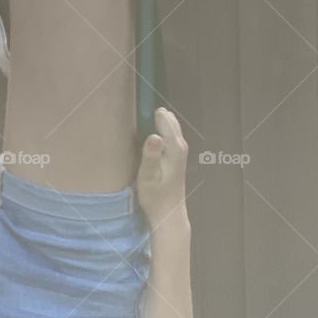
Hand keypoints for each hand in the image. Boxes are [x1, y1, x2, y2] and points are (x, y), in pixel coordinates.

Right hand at [136, 107, 188, 226]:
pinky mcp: (176, 156)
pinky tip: (149, 132)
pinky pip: (169, 134)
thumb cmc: (156, 197)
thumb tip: (153, 135)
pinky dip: (160, 129)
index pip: (163, 117)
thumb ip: (151, 155)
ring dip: (157, 120)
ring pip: (169, 126)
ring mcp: (180, 150)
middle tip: (137, 109)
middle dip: (155, 113)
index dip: (150, 110)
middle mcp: (180, 145)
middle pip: (168, 119)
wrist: (169, 214)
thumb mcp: (147, 177)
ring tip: (141, 116)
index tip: (137, 104)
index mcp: (174, 147)